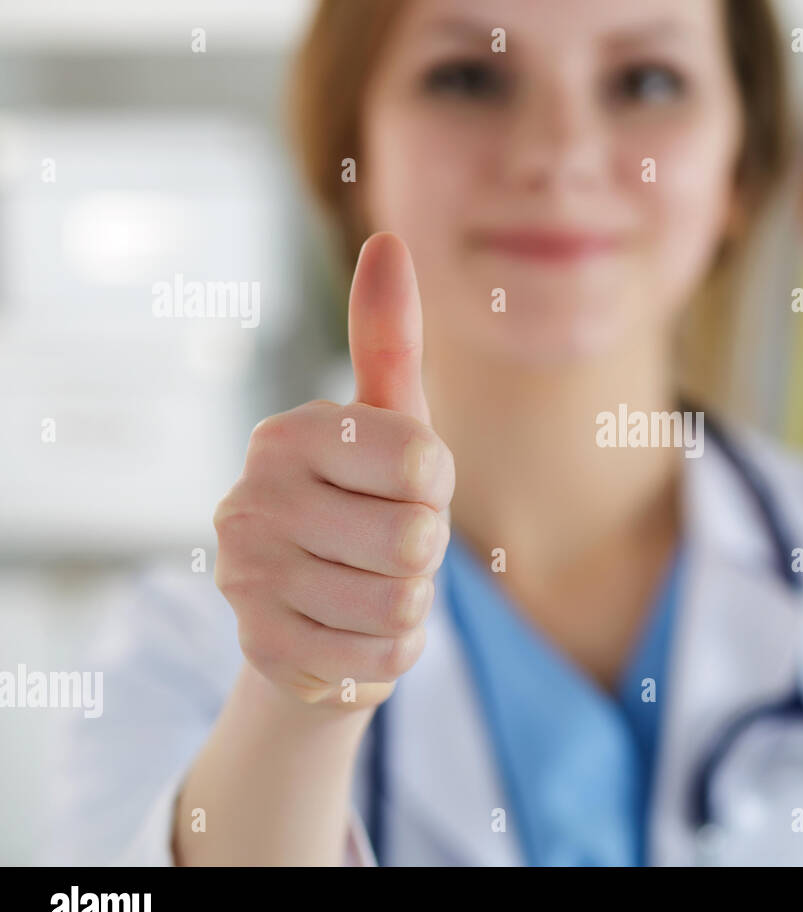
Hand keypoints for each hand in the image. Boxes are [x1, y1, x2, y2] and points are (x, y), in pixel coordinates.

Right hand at [213, 233, 452, 708]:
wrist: (315, 614)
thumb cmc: (367, 504)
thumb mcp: (389, 425)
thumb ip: (389, 340)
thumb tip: (389, 240)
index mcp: (288, 435)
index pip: (423, 466)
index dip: (435, 490)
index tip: (402, 490)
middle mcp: (250, 499)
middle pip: (416, 541)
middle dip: (424, 553)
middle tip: (384, 547)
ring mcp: (246, 580)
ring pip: (403, 605)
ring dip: (409, 605)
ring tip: (369, 587)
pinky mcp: (261, 651)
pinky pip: (383, 659)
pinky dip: (388, 651)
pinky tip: (352, 630)